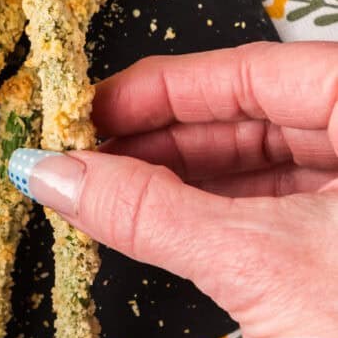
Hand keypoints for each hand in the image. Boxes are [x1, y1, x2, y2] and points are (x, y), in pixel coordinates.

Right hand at [8, 42, 337, 337]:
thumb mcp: (259, 267)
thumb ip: (149, 212)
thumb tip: (56, 172)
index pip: (246, 71)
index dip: (154, 91)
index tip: (83, 109)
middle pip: (252, 113)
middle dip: (159, 138)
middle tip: (80, 156)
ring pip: (265, 164)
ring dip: (181, 179)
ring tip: (105, 192)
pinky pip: (281, 208)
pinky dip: (219, 216)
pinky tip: (160, 224)